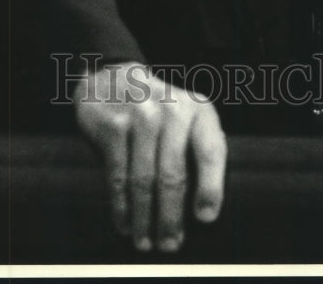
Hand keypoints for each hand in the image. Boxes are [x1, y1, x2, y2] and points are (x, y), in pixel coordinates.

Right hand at [73, 60, 225, 253]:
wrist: (112, 78)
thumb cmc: (157, 110)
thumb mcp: (185, 117)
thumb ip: (196, 149)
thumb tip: (203, 211)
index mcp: (198, 110)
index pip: (211, 150)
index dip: (211, 187)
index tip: (206, 218)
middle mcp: (172, 109)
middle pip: (173, 174)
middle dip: (171, 216)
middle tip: (170, 244)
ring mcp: (140, 116)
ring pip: (144, 180)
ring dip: (144, 218)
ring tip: (145, 242)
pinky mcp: (113, 125)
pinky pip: (119, 175)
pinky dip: (121, 205)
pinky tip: (125, 223)